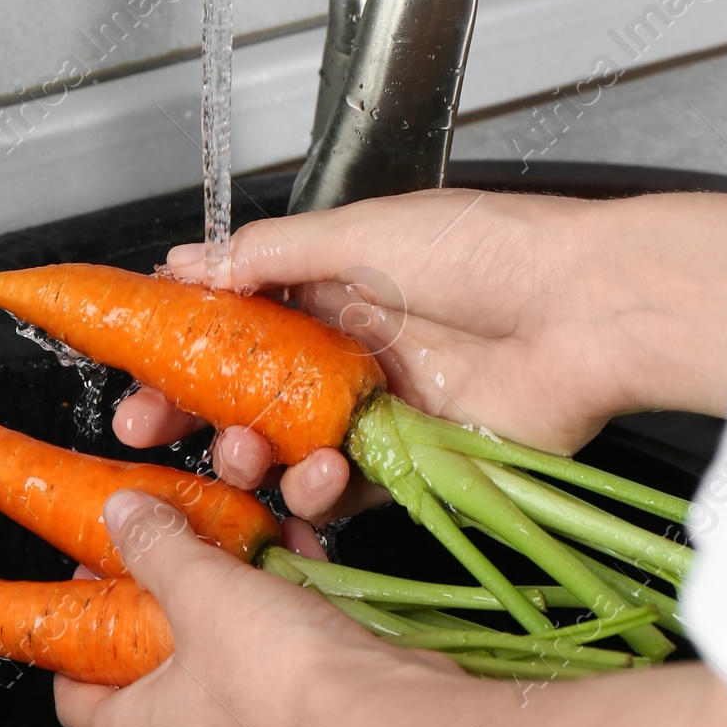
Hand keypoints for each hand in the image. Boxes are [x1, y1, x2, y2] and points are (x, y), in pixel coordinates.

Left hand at [58, 506, 726, 726]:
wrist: (391, 722)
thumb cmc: (281, 678)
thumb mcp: (200, 587)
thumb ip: (156, 546)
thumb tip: (121, 515)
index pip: (72, 695)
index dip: (72, 630)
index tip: (86, 575)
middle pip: (152, 672)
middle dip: (164, 605)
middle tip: (167, 550)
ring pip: (224, 666)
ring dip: (233, 602)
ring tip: (241, 545)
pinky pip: (282, 669)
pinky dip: (285, 617)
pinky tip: (301, 562)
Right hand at [114, 188, 726, 521]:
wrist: (591, 314)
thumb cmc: (495, 252)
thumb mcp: (365, 230)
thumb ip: (271, 254)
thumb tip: (191, 261)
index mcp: (337, 280)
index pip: (237, 315)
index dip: (182, 341)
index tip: (135, 363)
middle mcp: (353, 344)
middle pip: (247, 387)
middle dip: (191, 408)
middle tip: (148, 426)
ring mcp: (380, 405)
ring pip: (286, 443)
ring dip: (249, 453)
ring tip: (243, 453)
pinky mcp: (414, 461)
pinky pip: (343, 490)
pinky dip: (312, 496)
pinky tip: (303, 488)